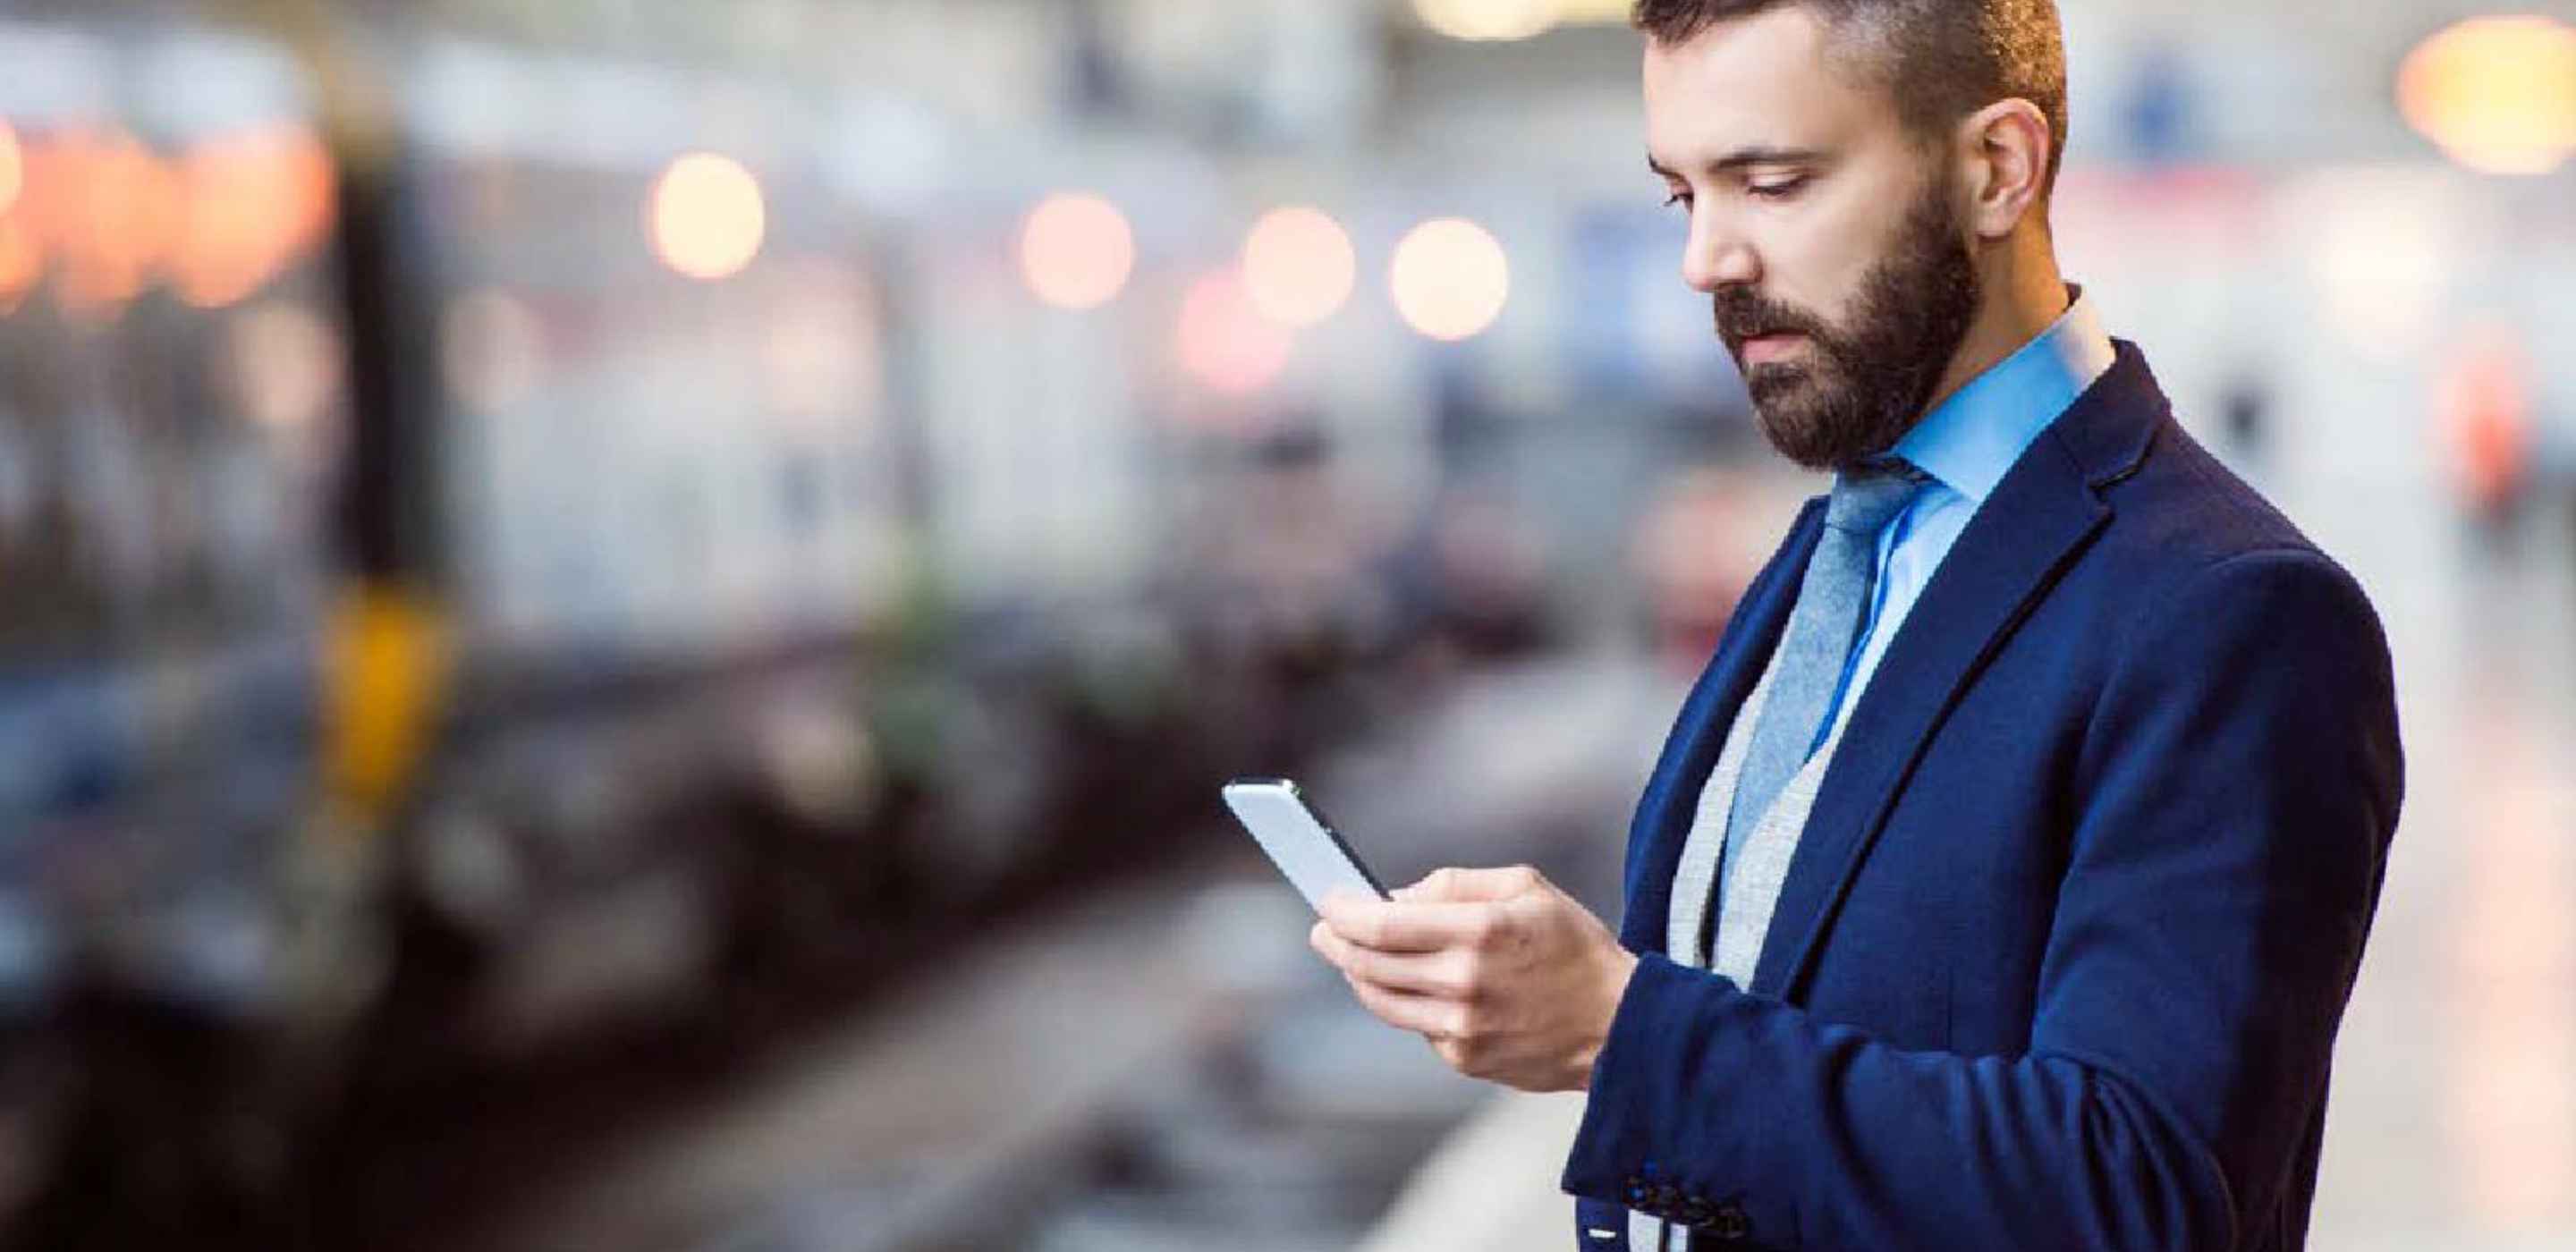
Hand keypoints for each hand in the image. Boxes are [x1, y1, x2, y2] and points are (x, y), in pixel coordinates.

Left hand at [1310, 865, 1638, 1092]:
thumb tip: (1395, 897)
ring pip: (1381, 1000)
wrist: (1620, 1024)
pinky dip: (1406, 1003)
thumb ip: (1455, 884)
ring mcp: (1462, 1027)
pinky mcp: (1465, 1058)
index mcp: (1480, 932)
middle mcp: (1465, 983)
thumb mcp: (1526, 887)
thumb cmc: (1574, 947)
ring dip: (1358, 975)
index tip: (1327, 901)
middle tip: (1324, 929)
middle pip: (1369, 964)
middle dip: (1337, 942)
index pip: (1382, 924)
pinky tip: (1415, 986)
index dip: (1343, 912)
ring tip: (1352, 955)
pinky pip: (1415, 1026)